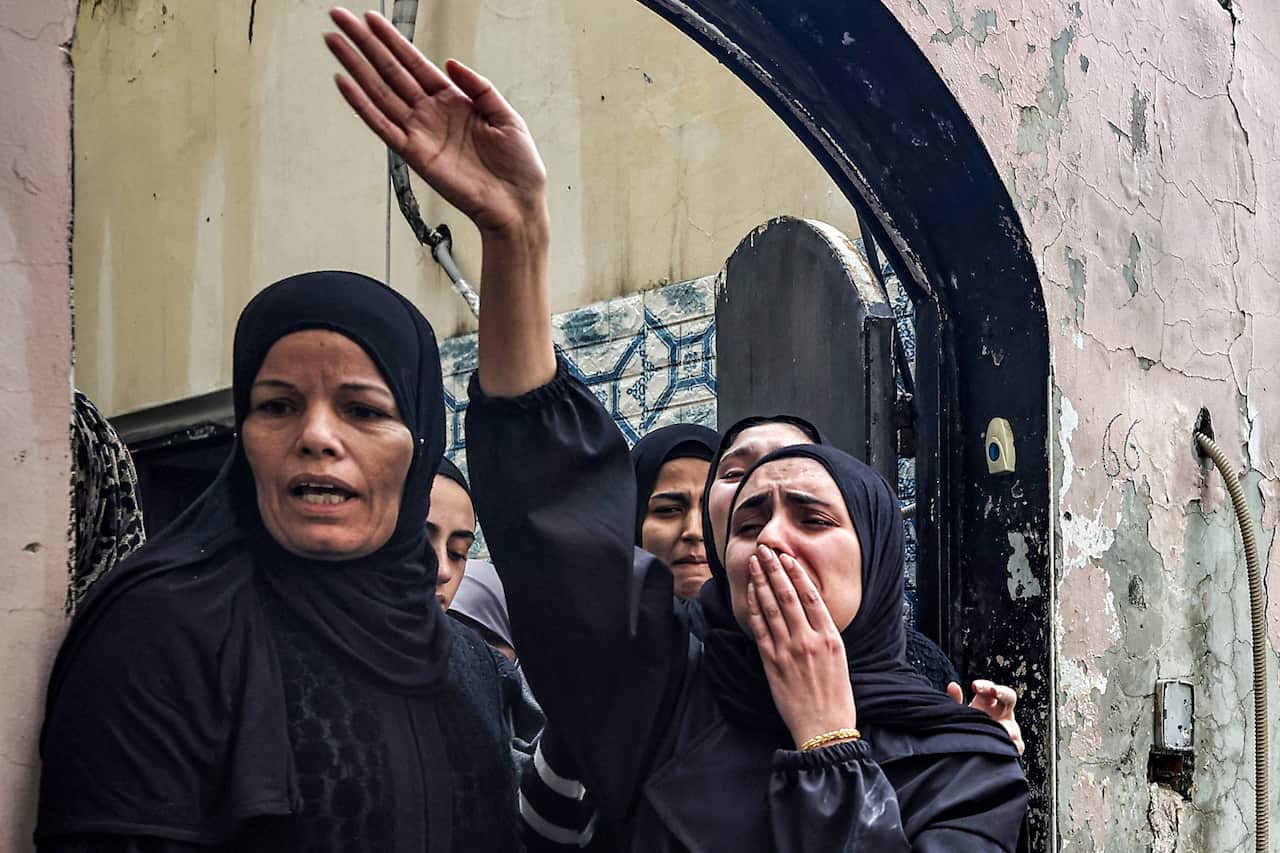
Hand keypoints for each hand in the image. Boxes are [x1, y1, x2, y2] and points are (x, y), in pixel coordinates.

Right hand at [324, 8, 547, 236]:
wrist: (517, 204)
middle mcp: (431, 114)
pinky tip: (345, 84)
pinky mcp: (415, 155)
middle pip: (390, 71)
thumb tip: (451, 63)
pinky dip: (362, 105)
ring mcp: (420, 133)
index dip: (392, 40)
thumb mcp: (507, 116)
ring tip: (334, 42)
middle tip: (340, 18)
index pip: (415, 62)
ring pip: (379, 92)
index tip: (371, 19)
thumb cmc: (518, 167)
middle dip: (364, 43)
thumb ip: (480, 87)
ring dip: (355, 66)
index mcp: (454, 100)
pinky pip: (383, 126)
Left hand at [746, 545, 857, 748]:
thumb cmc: (836, 698)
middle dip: (774, 569)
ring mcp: (789, 651)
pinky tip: (751, 593)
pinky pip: (761, 629)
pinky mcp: (772, 663)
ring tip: (754, 564)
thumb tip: (811, 612)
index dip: (797, 574)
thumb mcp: (840, 660)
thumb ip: (825, 635)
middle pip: (788, 595)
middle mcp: (809, 640)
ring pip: (772, 608)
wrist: (824, 729)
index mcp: (831, 638)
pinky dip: (755, 608)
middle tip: (764, 551)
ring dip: (761, 582)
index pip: (811, 596)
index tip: (787, 558)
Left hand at [947, 679, 1023, 754]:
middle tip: (994, 691)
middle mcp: (1003, 712)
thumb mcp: (960, 714)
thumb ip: (955, 700)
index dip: (985, 686)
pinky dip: (1007, 743)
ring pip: (1012, 723)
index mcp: (990, 702)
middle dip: (1002, 693)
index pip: (991, 688)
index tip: (974, 686)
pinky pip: (1015, 743)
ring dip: (1003, 724)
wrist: (970, 751)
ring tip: (994, 724)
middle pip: (1009, 697)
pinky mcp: (1016, 745)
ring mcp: (1012, 728)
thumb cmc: (967, 728)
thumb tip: (952, 685)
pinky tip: (997, 743)